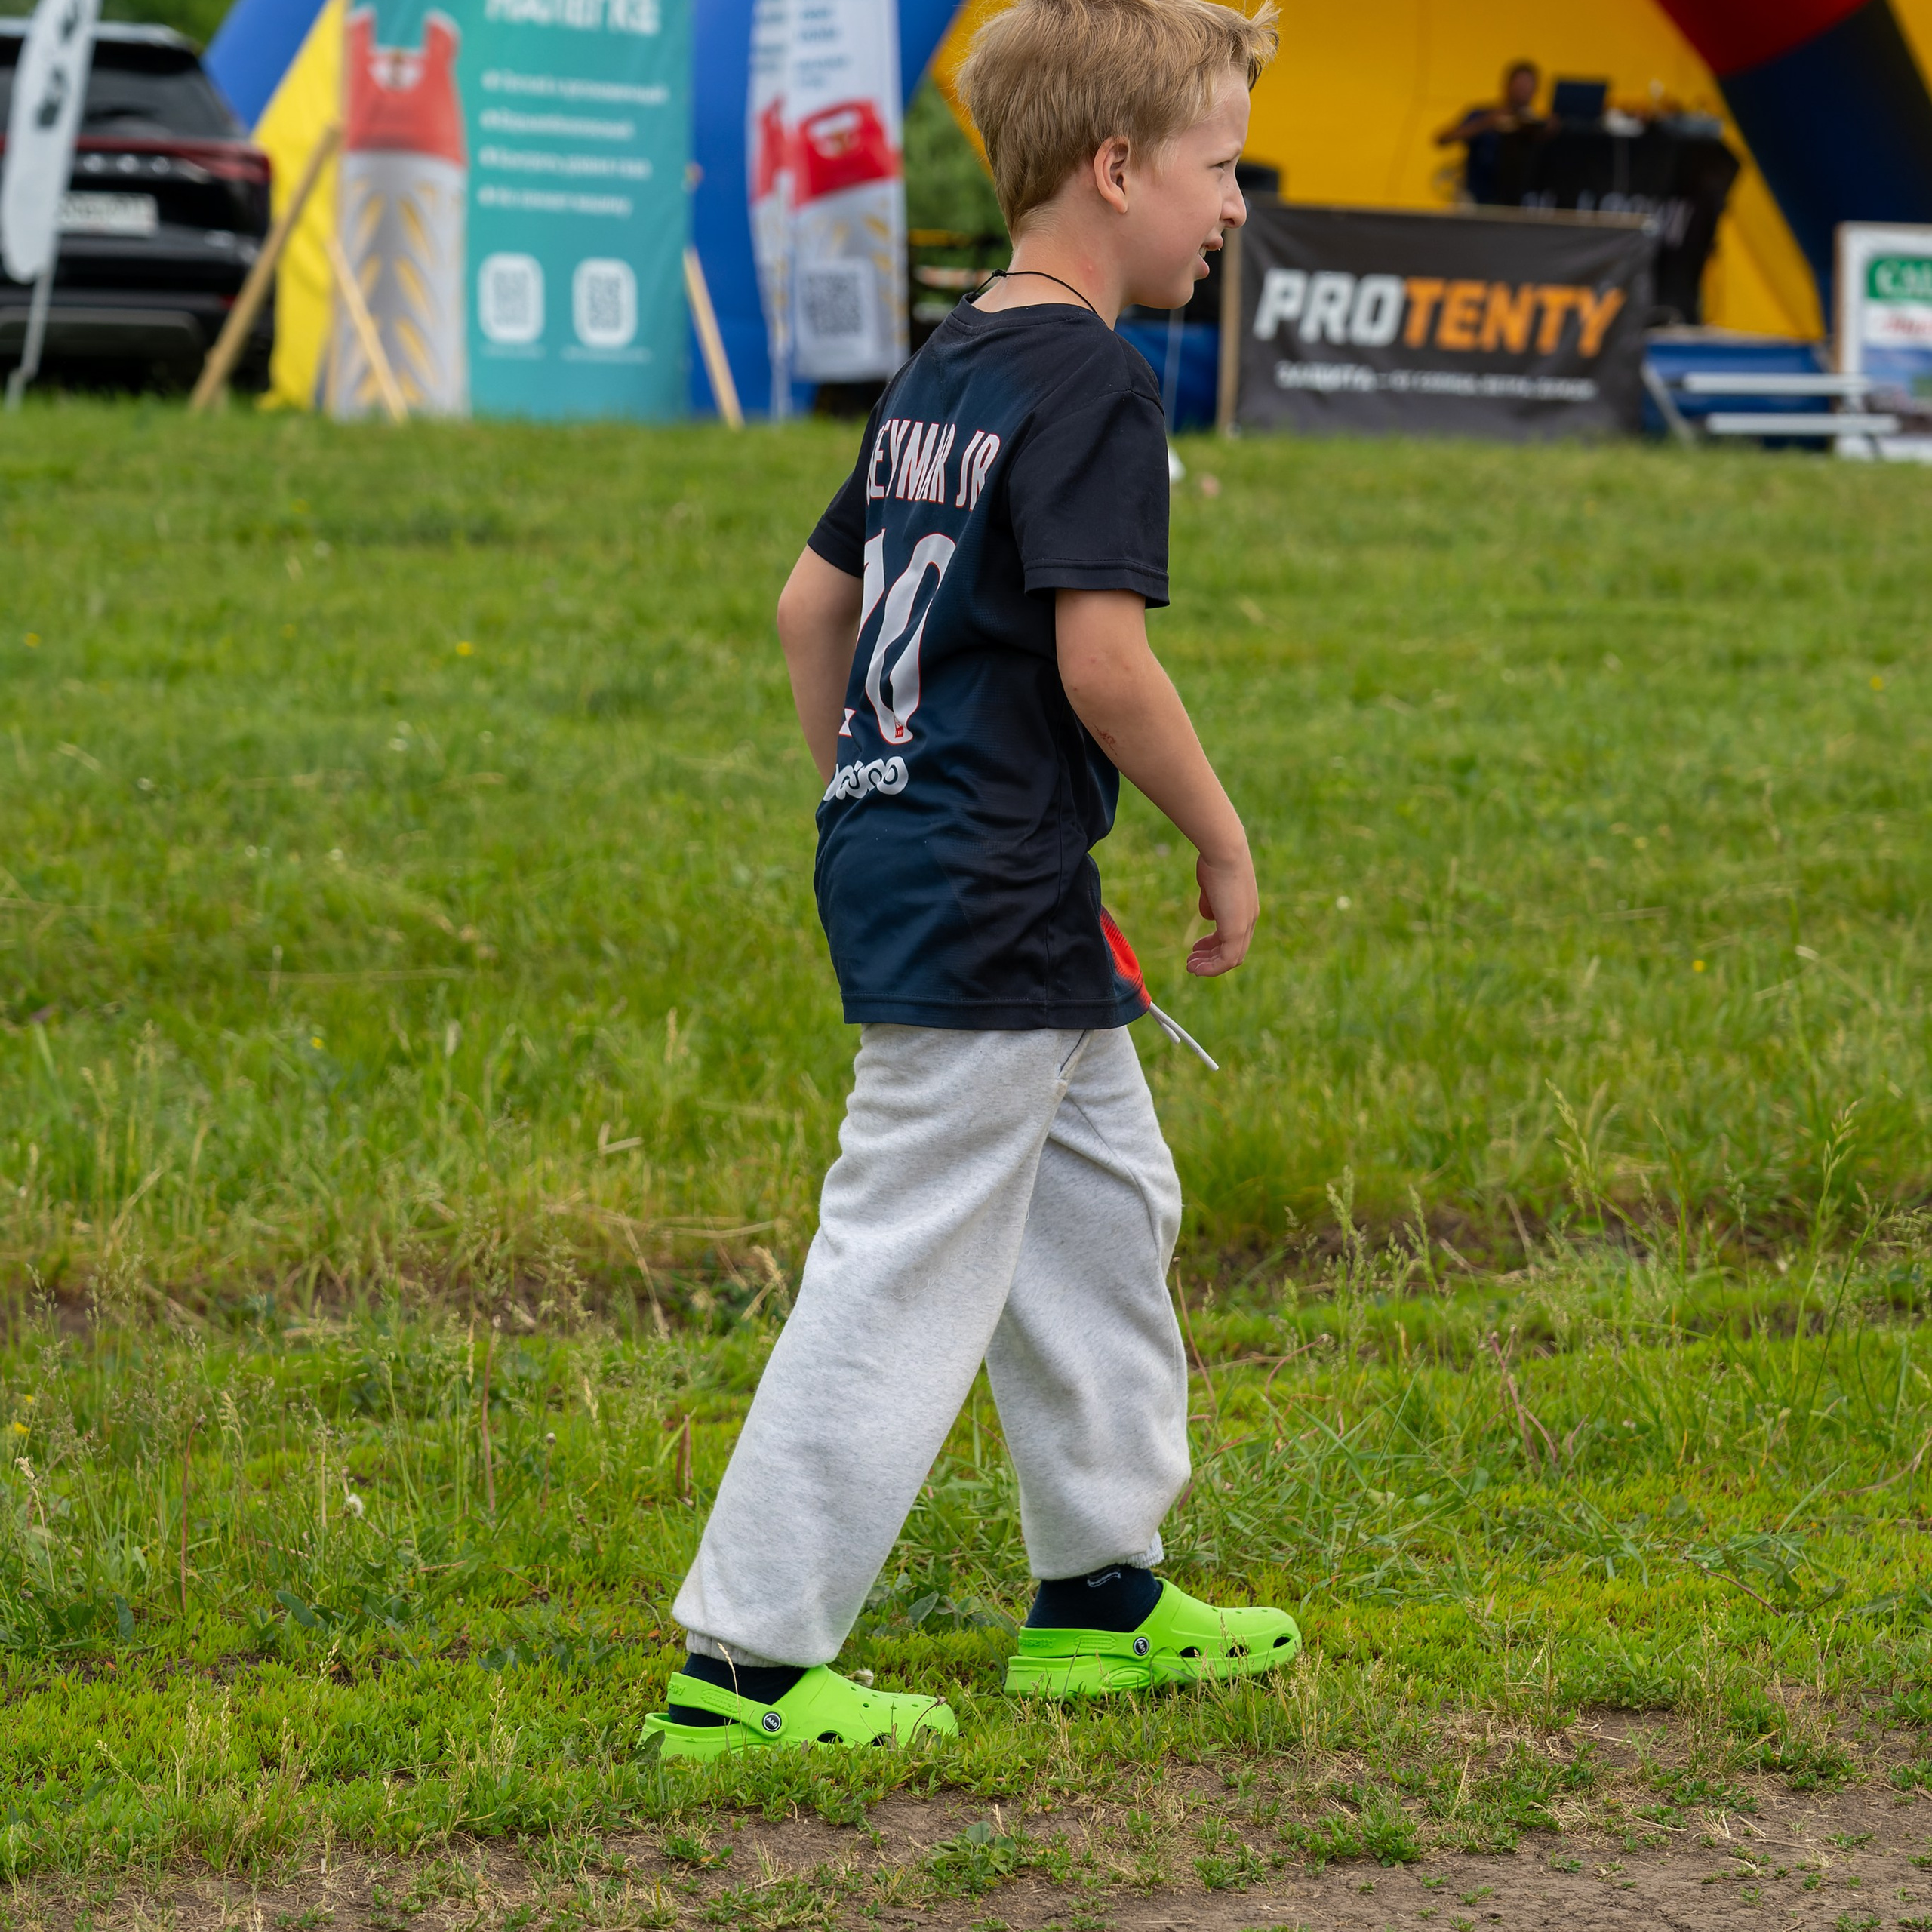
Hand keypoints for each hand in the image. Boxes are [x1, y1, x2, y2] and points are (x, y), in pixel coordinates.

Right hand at [1188, 845, 1257, 975]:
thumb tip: (1207, 916)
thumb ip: (1210, 902)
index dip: (1214, 944)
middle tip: (1192, 962)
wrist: (1224, 851)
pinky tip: (1195, 968)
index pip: (1234, 935)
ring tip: (1190, 967)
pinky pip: (1226, 959)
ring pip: (1231, 958)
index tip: (1196, 946)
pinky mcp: (1236, 931)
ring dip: (1210, 966)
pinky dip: (1211, 968)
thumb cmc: (1214, 861)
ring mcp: (1244, 926)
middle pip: (1234, 950)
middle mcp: (1249, 919)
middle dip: (1211, 958)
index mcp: (1246, 907)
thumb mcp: (1211, 885)